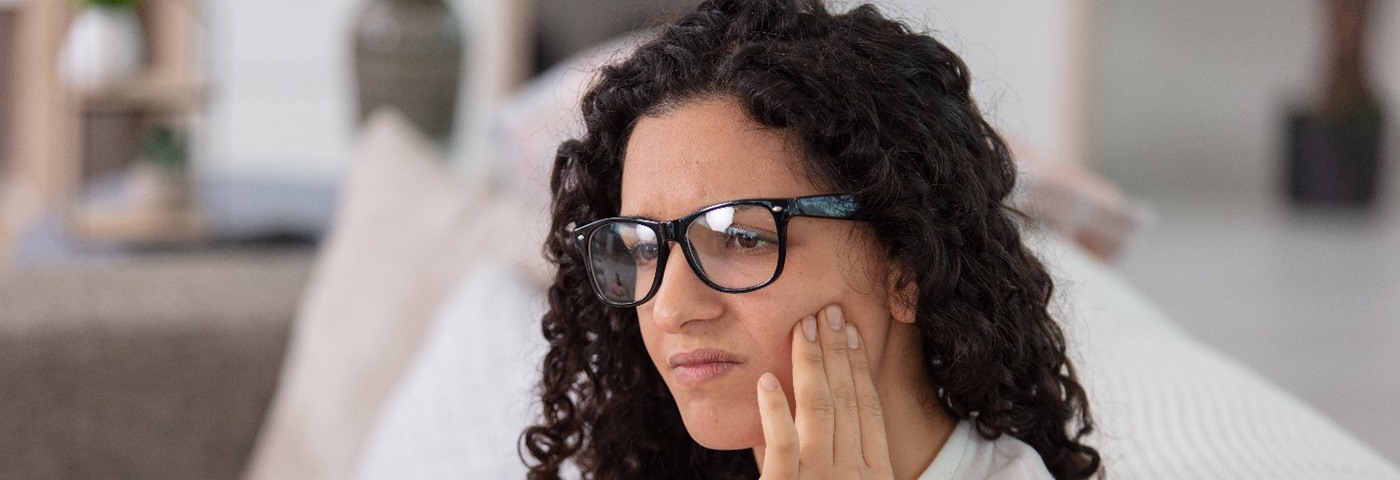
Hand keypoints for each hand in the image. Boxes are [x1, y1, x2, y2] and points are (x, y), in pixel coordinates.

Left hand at [755, 305, 893, 478]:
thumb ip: (841, 457)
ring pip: (818, 409)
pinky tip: (766, 380)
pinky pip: (782, 442)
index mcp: (876, 474)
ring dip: (811, 362)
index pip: (869, 407)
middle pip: (846, 398)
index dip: (860, 366)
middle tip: (828, 311)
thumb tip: (829, 410)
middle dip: (837, 350)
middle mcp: (853, 473)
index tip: (852, 332)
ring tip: (804, 326)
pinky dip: (775, 409)